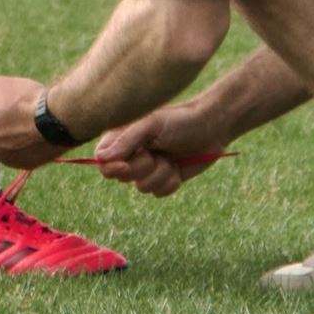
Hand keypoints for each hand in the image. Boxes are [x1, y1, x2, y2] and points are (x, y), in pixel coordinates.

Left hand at [0, 74, 61, 169]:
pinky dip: (23, 142)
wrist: (59, 120)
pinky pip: (18, 150)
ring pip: (2, 140)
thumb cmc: (26, 100)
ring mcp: (6, 161)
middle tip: (18, 110)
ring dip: (10, 131)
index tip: (8, 101)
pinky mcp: (24, 165)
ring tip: (29, 121)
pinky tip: (35, 133)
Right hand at [93, 102, 229, 197]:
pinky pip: (159, 193)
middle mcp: (133, 154)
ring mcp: (149, 168)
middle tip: (156, 153)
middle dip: (142, 168)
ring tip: (170, 157)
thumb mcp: (151, 124)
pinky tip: (178, 167)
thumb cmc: (181, 120)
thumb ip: (126, 140)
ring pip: (142, 187)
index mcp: (123, 136)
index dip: (111, 167)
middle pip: (121, 177)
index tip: (125, 165)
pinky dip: (170, 182)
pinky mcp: (165, 179)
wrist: (213, 128)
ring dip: (160, 174)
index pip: (102, 160)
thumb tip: (101, 159)